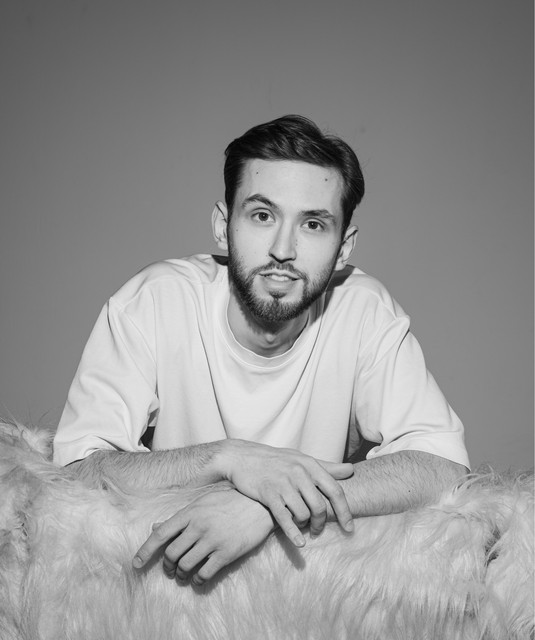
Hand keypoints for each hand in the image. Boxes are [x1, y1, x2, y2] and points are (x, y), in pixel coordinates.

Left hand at [133, 486, 274, 585]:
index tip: (136, 564)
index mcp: (190, 512)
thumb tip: (155, 527)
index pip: (161, 534)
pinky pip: (204, 574)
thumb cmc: (229, 501)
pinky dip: (197, 580)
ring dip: (181, 575)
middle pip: (172, 554)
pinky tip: (198, 579)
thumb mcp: (202, 503)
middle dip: (167, 566)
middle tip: (170, 570)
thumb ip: (180, 517)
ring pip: (186, 565)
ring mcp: (213, 540)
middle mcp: (199, 526)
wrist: (259, 504)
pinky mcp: (227, 553)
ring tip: (183, 576)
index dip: (145, 550)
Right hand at [218, 440, 353, 545]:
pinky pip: (284, 518)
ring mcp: (283, 483)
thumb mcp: (302, 459)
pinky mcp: (268, 493)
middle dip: (321, 523)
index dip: (345, 512)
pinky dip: (294, 533)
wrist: (243, 457)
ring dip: (305, 526)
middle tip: (318, 530)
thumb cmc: (276, 460)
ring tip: (302, 527)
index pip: (335, 491)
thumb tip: (351, 469)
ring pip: (303, 514)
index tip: (350, 529)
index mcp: (310, 464)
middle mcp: (298, 472)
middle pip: (320, 506)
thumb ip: (327, 466)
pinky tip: (299, 543)